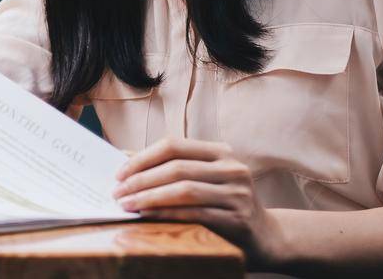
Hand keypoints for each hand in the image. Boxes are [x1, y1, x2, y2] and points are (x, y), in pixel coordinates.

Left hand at [113, 138, 286, 267]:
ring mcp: (237, 193)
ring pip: (184, 190)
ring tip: (127, 205)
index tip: (119, 173)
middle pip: (176, 167)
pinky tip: (147, 216)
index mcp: (221, 152)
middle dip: (141, 180)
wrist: (265, 235)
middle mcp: (232, 168)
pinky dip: (167, 214)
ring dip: (149, 197)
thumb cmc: (223, 203)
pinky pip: (194, 213)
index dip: (142, 158)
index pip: (173, 146)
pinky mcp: (237, 219)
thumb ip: (171, 166)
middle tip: (117, 192)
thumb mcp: (203, 178)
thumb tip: (124, 157)